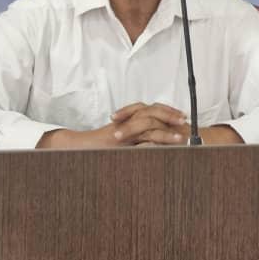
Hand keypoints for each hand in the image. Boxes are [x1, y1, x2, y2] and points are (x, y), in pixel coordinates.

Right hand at [36, 102, 187, 148]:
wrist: (73, 148)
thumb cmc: (95, 147)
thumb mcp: (121, 143)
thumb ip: (137, 141)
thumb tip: (157, 146)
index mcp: (129, 121)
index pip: (151, 111)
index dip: (167, 112)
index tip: (182, 117)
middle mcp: (126, 123)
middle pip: (152, 112)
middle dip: (170, 115)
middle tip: (184, 119)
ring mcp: (122, 131)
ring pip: (147, 124)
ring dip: (166, 130)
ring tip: (180, 136)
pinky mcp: (118, 140)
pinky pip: (138, 137)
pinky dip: (152, 141)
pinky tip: (162, 147)